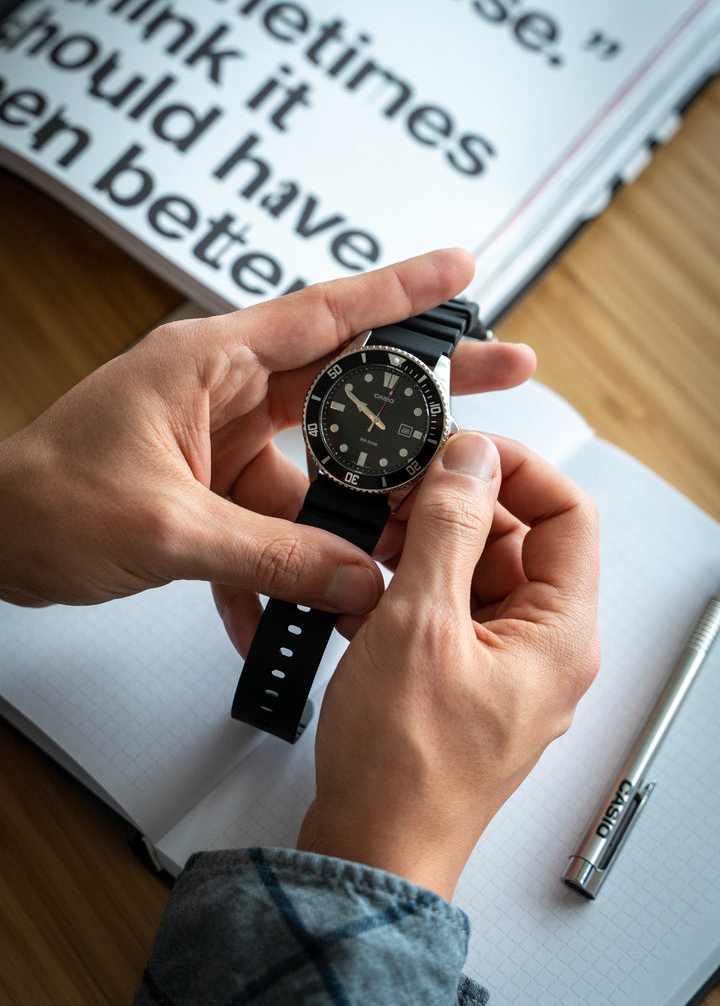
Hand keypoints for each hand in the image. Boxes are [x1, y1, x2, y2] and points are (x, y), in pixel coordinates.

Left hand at [0, 250, 534, 654]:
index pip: (324, 313)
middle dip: (421, 388)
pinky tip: (309, 600)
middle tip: (499, 374)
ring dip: (357, 507)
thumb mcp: (168, 528)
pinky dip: (296, 557)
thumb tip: (356, 578)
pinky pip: (280, 518)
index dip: (400, 290)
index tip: (461, 269)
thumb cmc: (43, 499)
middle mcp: (224, 392)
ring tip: (406, 539)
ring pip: (321, 465)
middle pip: (345, 383)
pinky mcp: (217, 488)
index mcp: (208, 362)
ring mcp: (224, 442)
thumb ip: (271, 555)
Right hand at [297, 430, 599, 900]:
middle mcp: (541, 647)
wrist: (370, 848)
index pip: (567, 513)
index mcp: (559, 634)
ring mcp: (501, 664)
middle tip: (396, 502)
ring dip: (421, 550)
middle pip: (516, 538)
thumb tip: (472, 462)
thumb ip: (449, 529)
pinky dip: (407, 590)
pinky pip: (446, 608)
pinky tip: (362, 598)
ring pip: (474, 571)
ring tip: (369, 556)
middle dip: (453, 511)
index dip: (515, 469)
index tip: (459, 452)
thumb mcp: (420, 624)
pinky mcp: (462, 677)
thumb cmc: (404, 768)